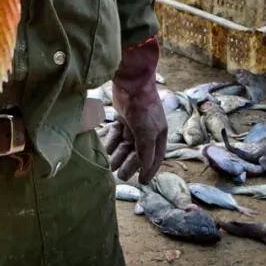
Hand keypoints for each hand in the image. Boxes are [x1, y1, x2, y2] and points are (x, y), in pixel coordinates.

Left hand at [103, 37, 166, 183]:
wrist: (132, 83)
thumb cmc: (144, 108)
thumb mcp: (147, 134)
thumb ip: (146, 154)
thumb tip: (145, 172)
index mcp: (159, 135)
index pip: (155, 158)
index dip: (149, 170)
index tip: (141, 182)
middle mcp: (148, 130)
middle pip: (138, 153)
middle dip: (129, 164)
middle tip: (120, 176)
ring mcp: (135, 124)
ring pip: (126, 145)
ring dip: (119, 155)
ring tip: (111, 165)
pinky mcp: (122, 117)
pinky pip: (116, 134)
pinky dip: (111, 142)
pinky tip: (106, 150)